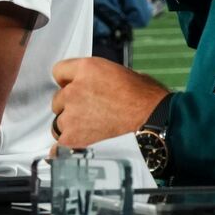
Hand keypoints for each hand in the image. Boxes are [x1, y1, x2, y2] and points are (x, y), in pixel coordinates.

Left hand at [49, 58, 168, 149]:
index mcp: (87, 68)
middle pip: (58, 98)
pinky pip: (59, 142)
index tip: (73, 88)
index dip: (68, 81)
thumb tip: (96, 83)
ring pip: (59, 121)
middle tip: (90, 111)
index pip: (59, 71)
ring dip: (71, 125)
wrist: (156, 121)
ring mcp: (71, 115)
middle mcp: (74, 90)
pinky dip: (67, 146)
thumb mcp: (124, 73)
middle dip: (71, 104)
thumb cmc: (147, 99)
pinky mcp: (72, 137)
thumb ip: (100, 77)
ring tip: (92, 129)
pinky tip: (78, 145)